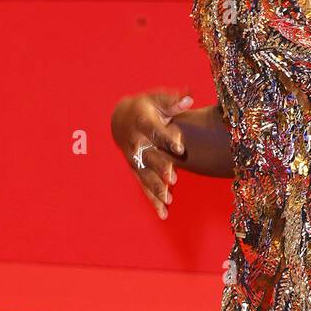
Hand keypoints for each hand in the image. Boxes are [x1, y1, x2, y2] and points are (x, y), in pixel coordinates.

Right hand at [111, 90, 192, 219]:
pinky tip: (164, 212)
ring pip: (145, 175)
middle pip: (149, 156)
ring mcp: (135, 158)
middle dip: (160, 168)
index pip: (155, 131)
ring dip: (155, 187)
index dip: (167, 139)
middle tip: (173, 178)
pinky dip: (153, 199)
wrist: (121, 116)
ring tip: (168, 199)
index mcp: (142, 122)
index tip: (179, 147)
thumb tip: (189, 98)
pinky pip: (143, 186)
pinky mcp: (136, 170)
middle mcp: (136, 142)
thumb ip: (173, 101)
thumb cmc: (146, 106)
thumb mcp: (158, 99)